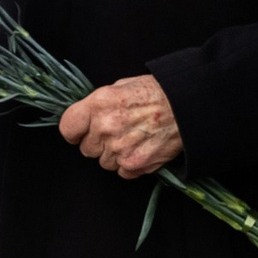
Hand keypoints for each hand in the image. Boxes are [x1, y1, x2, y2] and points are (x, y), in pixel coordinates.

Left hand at [58, 74, 182, 179]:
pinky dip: (131, 164)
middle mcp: (105, 127)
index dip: (75, 131)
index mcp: (98, 104)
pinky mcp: (134, 164)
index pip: (68, 128)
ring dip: (115, 154)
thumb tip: (87, 117)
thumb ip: (100, 103)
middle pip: (86, 149)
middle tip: (119, 132)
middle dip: (98, 142)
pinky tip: (143, 149)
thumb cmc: (158, 92)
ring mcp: (119, 148)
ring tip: (134, 139)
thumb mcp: (122, 86)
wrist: (189, 106)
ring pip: (104, 162)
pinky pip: (122, 172)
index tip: (82, 132)